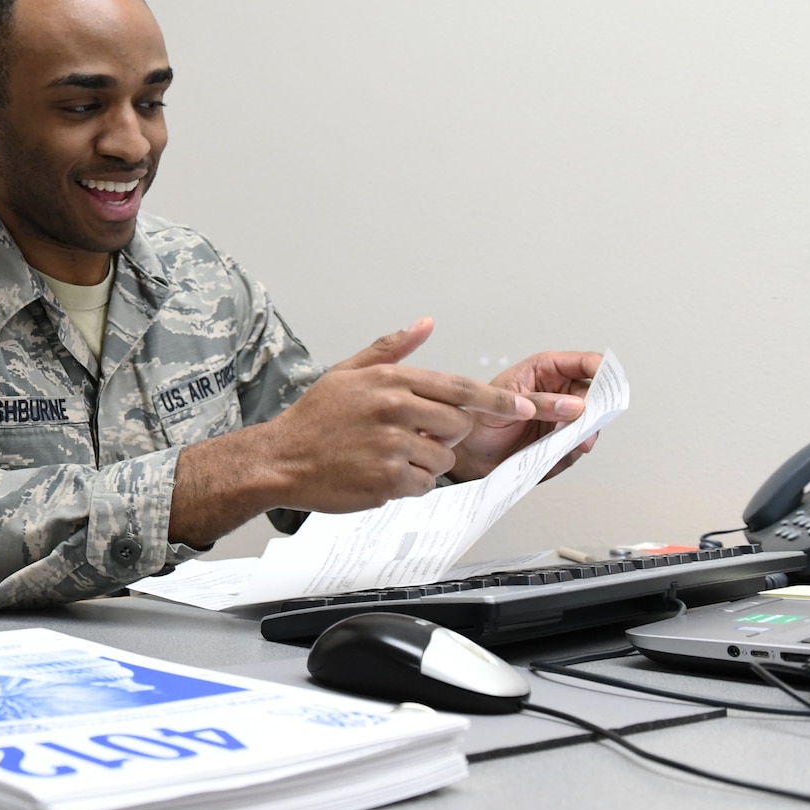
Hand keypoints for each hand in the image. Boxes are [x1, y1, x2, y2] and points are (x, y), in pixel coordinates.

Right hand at [168, 318, 532, 545]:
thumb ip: (391, 348)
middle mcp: (394, 408)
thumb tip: (424, 324)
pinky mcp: (388, 479)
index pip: (461, 388)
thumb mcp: (348, 372)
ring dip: (425, 463)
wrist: (279, 459)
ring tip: (386, 456)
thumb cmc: (314, 419)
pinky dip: (409, 485)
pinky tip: (380, 474)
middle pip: (459, 426)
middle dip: (446, 437)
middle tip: (412, 437)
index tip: (529, 409)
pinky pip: (424, 485)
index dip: (499, 401)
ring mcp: (392, 444)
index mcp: (390, 380)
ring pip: (443, 459)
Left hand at [449, 349, 602, 481]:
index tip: (608, 382)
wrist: (469, 455)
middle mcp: (557, 393)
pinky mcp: (561, 442)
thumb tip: (576, 405)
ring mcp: (562, 419)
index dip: (601, 369)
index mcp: (543, 371)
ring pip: (590, 424)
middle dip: (594, 412)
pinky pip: (577, 447)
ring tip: (563, 444)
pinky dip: (568, 453)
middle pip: (595, 396)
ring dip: (581, 436)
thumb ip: (539, 403)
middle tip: (586, 425)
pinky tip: (551, 455)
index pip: (582, 363)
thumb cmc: (479, 421)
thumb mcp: (502, 405)